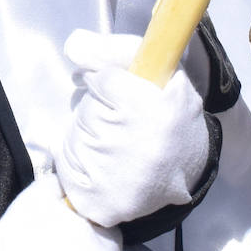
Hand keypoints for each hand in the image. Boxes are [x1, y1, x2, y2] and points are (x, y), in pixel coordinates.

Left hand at [53, 30, 210, 228]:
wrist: (185, 168)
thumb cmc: (166, 110)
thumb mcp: (154, 69)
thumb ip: (112, 49)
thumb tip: (72, 47)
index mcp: (153, 109)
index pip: (102, 79)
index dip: (110, 81)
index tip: (127, 91)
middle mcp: (133, 146)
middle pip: (86, 109)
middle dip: (99, 108)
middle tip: (125, 122)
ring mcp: (114, 178)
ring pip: (74, 135)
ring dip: (88, 133)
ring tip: (118, 143)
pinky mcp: (99, 203)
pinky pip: (65, 163)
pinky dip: (75, 157)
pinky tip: (102, 160)